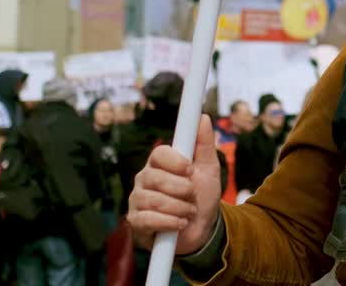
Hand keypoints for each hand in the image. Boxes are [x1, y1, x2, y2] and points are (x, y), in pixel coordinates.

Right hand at [128, 115, 220, 253]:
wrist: (202, 228)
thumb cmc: (202, 195)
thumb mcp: (209, 168)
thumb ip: (204, 143)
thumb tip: (203, 117)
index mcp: (160, 163)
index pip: (159, 154)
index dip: (175, 162)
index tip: (190, 170)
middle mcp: (144, 178)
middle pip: (155, 178)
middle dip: (181, 190)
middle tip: (193, 196)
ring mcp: (137, 200)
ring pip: (153, 200)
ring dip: (179, 208)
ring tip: (189, 212)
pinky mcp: (136, 222)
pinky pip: (147, 220)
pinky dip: (168, 223)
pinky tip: (179, 224)